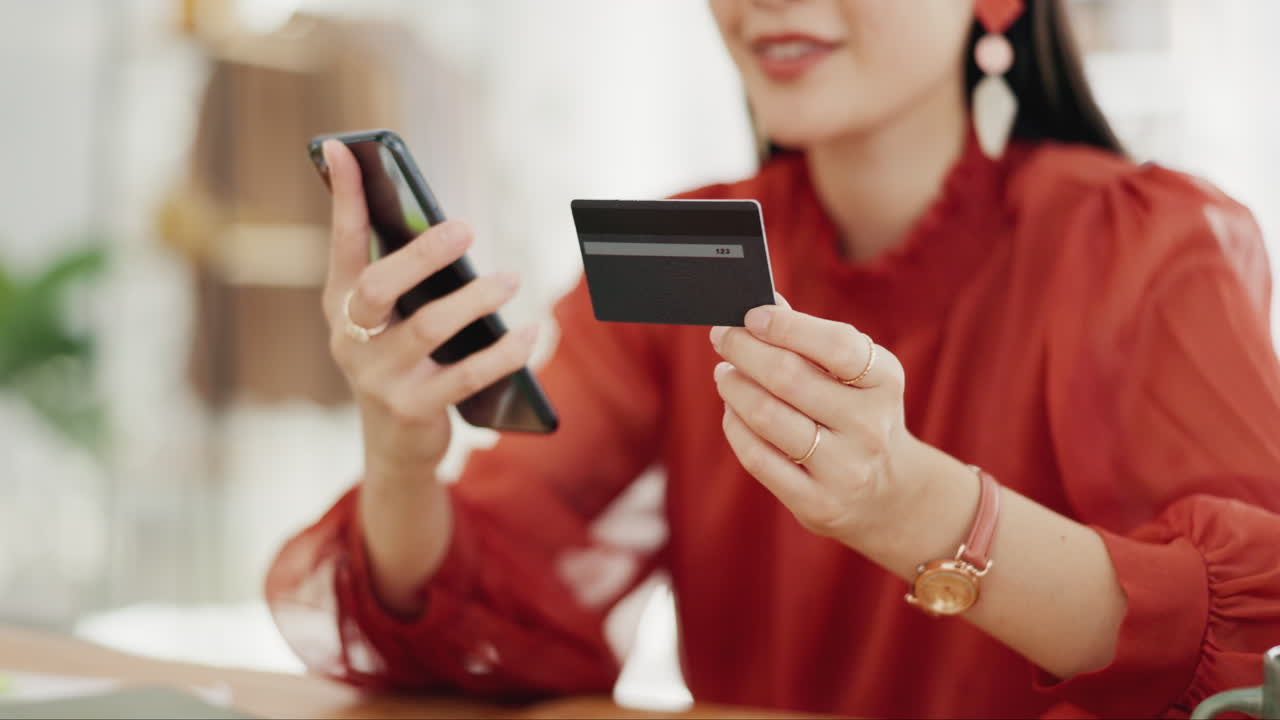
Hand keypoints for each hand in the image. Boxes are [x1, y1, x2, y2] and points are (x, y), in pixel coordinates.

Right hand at [320, 139, 539, 484]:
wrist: (394, 445)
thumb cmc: (401, 360)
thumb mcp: (389, 318)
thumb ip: (402, 273)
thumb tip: (442, 220)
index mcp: (340, 303)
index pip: (341, 240)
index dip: (342, 195)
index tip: (344, 146)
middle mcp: (349, 338)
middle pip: (380, 284)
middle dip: (423, 253)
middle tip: (467, 228)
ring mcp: (378, 378)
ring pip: (430, 327)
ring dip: (477, 298)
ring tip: (511, 279)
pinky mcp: (412, 410)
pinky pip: (466, 377)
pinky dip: (505, 353)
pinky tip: (531, 333)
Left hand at [709, 297, 925, 546]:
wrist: (890, 494)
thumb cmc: (859, 415)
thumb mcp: (857, 374)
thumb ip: (813, 339)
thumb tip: (765, 303)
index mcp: (884, 381)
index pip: (834, 344)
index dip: (785, 326)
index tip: (751, 315)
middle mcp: (869, 426)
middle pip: (788, 378)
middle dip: (744, 350)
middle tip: (723, 337)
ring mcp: (844, 469)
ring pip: (766, 416)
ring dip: (733, 387)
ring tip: (725, 373)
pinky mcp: (816, 503)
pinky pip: (757, 457)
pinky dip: (735, 426)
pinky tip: (733, 411)